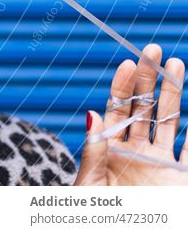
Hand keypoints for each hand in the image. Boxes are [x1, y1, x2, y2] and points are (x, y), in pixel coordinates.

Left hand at [74, 43, 187, 184]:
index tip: (128, 62)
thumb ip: (93, 154)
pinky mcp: (181, 180)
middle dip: (148, 79)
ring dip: (174, 94)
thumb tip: (92, 113)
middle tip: (153, 48)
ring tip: (176, 63)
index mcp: (109, 152)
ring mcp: (161, 166)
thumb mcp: (88, 188)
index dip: (122, 86)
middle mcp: (136, 155)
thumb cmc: (96, 219)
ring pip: (170, 122)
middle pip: (143, 108)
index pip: (116, 110)